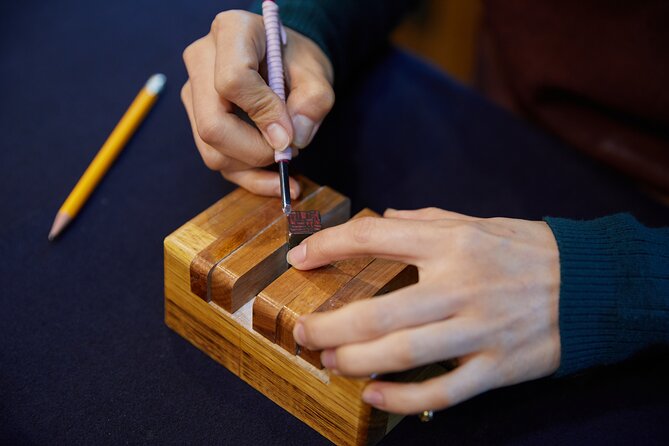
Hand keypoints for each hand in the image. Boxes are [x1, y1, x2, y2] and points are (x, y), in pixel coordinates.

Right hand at [181, 10, 334, 196]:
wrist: (284, 60)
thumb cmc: (297, 62)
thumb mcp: (316, 74)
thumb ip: (312, 103)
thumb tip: (290, 141)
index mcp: (231, 32)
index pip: (233, 81)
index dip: (263, 115)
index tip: (289, 136)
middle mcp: (202, 60)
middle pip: (212, 124)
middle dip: (254, 152)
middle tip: (287, 153)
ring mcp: (193, 92)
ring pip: (211, 150)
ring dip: (253, 167)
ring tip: (287, 159)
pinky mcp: (196, 119)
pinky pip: (216, 160)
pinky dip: (249, 177)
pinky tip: (275, 182)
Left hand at [287, 208, 560, 413]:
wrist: (590, 285)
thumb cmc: (526, 250)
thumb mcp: (478, 222)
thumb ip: (427, 220)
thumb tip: (385, 219)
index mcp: (452, 243)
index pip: (375, 237)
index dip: (329, 245)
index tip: (300, 257)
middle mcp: (460, 287)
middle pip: (379, 313)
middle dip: (330, 326)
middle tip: (303, 333)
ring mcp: (478, 331)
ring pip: (402, 355)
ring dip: (354, 360)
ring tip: (327, 359)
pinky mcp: (496, 367)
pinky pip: (442, 391)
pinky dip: (402, 398)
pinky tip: (372, 394)